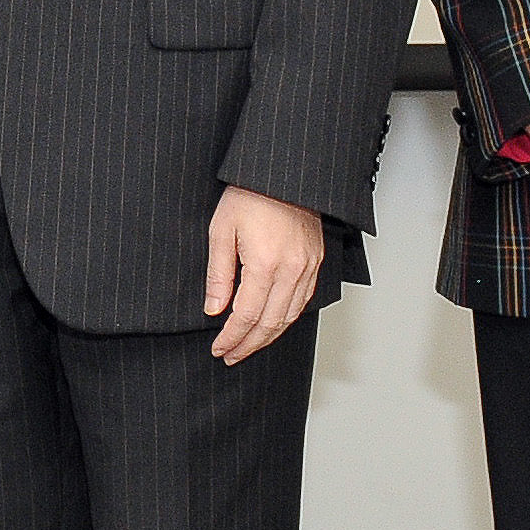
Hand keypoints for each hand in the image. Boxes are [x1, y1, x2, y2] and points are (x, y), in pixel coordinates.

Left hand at [203, 184, 327, 363]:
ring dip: (268, 337)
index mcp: (266, 264)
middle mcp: (292, 270)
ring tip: (248, 346)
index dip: (232, 337)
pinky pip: (303, 301)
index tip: (219, 348)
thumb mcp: (221, 231)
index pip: (247, 316)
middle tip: (230, 355)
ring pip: (290, 316)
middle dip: (248, 344)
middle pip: (271, 323)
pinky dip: (286, 319)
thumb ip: (219, 274)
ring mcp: (308, 267)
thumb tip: (214, 309)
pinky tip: (272, 324)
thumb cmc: (250, 194)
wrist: (283, 174)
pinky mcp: (316, 262)